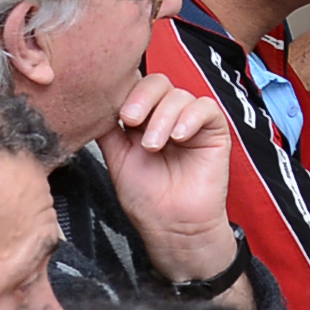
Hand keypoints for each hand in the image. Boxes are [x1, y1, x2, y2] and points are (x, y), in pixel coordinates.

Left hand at [99, 74, 238, 281]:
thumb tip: (94, 105)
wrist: (172, 226)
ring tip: (155, 146)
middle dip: (143, 98)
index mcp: (144, 120)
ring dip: (163, 117)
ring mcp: (191, 122)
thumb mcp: (117, 159)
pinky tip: (179, 137)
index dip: (126, 93)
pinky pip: (206, 108)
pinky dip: (191, 117)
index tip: (118, 115)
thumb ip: (109, 131)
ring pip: (179, 95)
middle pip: (158, 83)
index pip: (136, 88)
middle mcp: (167, 116)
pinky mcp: (214, 130)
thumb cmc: (147, 199)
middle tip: (132, 121)